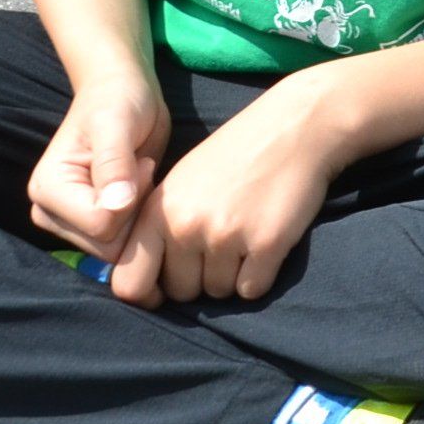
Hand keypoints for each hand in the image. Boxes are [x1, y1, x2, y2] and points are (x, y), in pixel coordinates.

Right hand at [27, 70, 169, 261]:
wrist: (122, 95)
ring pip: (119, 247)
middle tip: (139, 169)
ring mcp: (70, 223)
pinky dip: (141, 216)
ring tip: (137, 174)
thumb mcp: (117, 124)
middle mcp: (50, 213)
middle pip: (109, 245)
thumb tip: (116, 205)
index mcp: (47, 191)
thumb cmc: (118, 102)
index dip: (131, 199)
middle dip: (135, 209)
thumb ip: (114, 165)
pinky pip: (126, 242)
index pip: (101, 227)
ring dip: (139, 212)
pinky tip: (139, 186)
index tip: (136, 163)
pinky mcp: (90, 225)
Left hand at [106, 84, 344, 305]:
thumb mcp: (180, 183)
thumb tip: (144, 282)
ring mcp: (226, 235)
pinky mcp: (266, 243)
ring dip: (233, 276)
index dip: (148, 295)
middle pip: (181, 292)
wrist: (294, 128)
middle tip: (220, 247)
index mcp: (158, 211)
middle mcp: (186, 226)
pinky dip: (260, 276)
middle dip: (200, 279)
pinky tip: (265, 244)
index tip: (167, 287)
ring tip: (245, 237)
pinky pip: (253, 290)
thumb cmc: (235, 156)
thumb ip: (157, 227)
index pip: (129, 284)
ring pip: (219, 293)